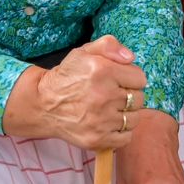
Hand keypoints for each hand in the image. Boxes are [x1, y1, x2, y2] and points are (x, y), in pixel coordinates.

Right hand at [1, 34, 145, 148]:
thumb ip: (110, 45)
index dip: (130, 78)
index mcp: (103, 70)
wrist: (43, 104)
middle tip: (112, 95)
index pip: (140, 78)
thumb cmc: (67, 76)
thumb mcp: (85, 51)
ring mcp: (101, 120)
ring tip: (110, 109)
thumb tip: (130, 57)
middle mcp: (103, 95)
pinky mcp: (97, 139)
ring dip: (125, 114)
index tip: (118, 80)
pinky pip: (126, 138)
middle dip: (129, 95)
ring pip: (133, 119)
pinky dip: (120, 132)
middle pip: (139, 99)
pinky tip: (108, 123)